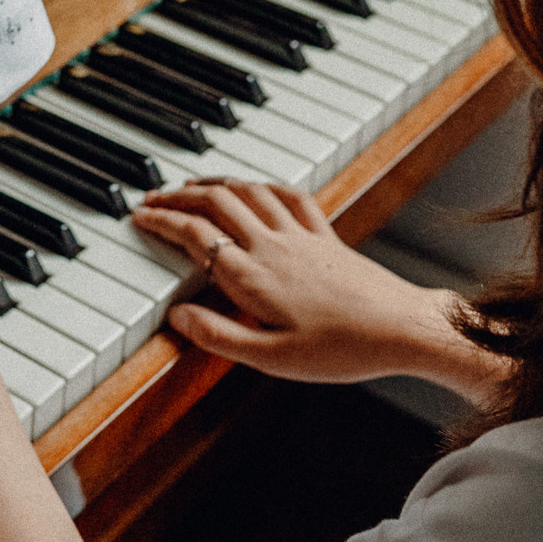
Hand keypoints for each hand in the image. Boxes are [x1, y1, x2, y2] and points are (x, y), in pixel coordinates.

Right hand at [132, 181, 507, 403]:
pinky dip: (263, 184)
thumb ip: (219, 335)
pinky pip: (289, 196)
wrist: (402, 327)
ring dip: (215, 182)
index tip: (139, 217)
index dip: (162, 221)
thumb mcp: (272, 359)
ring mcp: (301, 236)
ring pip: (248, 191)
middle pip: (216, 202)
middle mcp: (272, 246)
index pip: (196, 235)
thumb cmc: (341, 350)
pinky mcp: (326, 236)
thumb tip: (176, 315)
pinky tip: (256, 186)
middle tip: (152, 199)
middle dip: (178, 195)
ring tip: (191, 184)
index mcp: (252, 276)